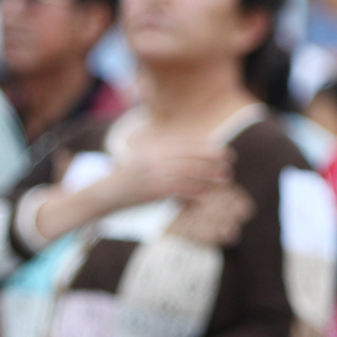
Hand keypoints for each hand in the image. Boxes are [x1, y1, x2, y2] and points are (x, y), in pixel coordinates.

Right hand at [103, 138, 230, 209]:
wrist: (106, 193)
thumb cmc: (129, 178)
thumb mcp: (144, 159)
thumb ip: (164, 154)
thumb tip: (192, 154)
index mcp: (152, 146)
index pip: (183, 143)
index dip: (204, 145)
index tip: (220, 147)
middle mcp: (153, 156)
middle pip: (189, 154)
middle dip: (212, 156)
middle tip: (230, 158)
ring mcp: (153, 172)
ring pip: (188, 171)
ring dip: (209, 173)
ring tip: (226, 176)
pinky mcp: (153, 189)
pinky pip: (179, 188)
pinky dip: (195, 189)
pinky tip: (207, 192)